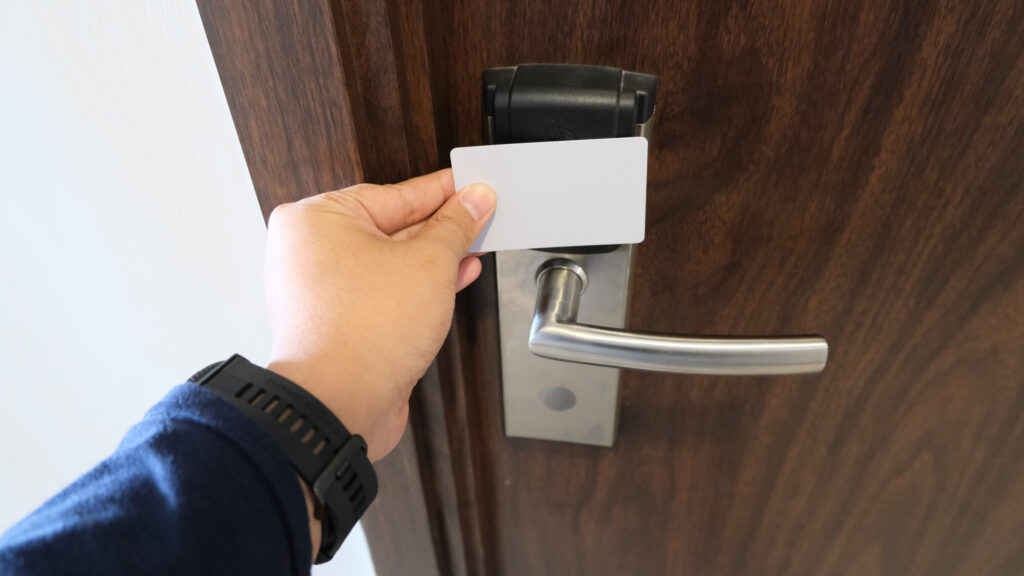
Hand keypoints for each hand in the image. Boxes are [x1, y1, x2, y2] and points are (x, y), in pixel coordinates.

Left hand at [263, 169, 494, 460]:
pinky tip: (455, 279)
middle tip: (480, 214)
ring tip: (475, 245)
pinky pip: (385, 293)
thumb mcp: (429, 262)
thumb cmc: (362, 333)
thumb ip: (455, 227)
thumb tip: (473, 201)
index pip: (394, 194)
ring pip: (390, 263)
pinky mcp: (340, 325)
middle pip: (391, 228)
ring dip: (436, 258)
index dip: (441, 191)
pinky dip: (419, 287)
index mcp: (316, 220)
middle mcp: (311, 253)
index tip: (471, 186)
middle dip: (441, 225)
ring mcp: (323, 293)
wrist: (340, 405)